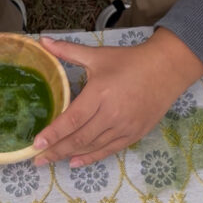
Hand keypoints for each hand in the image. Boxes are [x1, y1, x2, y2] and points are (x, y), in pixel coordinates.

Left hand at [33, 28, 202, 166]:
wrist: (166, 69)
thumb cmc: (129, 61)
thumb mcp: (97, 55)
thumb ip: (68, 51)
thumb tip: (42, 40)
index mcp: (100, 93)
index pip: (72, 119)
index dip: (53, 133)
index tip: (35, 144)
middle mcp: (111, 114)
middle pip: (79, 138)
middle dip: (56, 150)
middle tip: (37, 159)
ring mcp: (124, 127)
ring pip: (92, 146)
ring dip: (70, 155)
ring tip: (51, 160)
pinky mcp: (134, 134)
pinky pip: (108, 150)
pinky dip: (91, 158)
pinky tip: (75, 162)